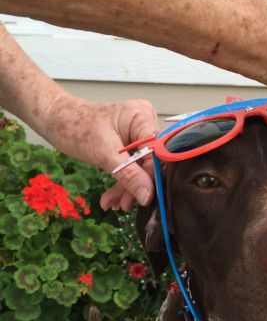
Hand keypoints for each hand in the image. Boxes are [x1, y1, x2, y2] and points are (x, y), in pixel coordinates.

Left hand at [45, 94, 157, 210]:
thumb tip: (147, 195)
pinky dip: (121, 182)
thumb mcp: (103, 153)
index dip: (151, 177)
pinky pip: (131, 167)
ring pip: (140, 168)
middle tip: (123, 204)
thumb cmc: (74, 126)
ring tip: (112, 203)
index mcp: (142, 116)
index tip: (143, 198)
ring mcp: (136, 134)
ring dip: (126, 188)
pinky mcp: (129, 145)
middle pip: (150, 162)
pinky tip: (112, 197)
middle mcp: (144, 123)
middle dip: (135, 185)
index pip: (156, 152)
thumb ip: (129, 174)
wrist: (55, 120)